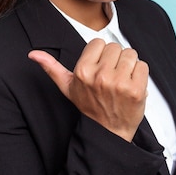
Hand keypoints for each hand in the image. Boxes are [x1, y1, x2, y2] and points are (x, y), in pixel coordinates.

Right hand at [28, 38, 148, 141]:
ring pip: (130, 54)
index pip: (99, 42)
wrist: (108, 131)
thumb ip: (52, 67)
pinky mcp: (136, 89)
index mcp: (82, 71)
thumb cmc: (89, 106)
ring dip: (129, 65)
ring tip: (121, 80)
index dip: (100, 55)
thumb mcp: (67, 87)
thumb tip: (33, 54)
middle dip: (115, 59)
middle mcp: (100, 76)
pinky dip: (140, 74)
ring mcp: (119, 83)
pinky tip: (131, 86)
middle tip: (111, 77)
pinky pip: (143, 65)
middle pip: (115, 47)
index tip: (99, 68)